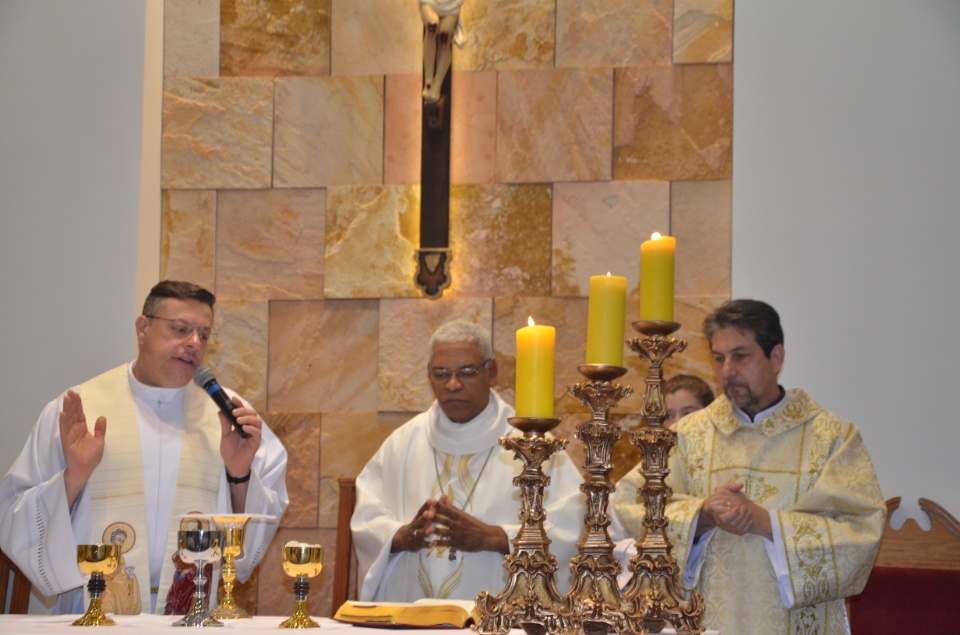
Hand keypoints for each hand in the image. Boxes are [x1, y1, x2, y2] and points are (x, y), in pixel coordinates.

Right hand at [59, 390, 106, 507]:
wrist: (85, 469)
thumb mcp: (100, 441)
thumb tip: (102, 417)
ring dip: (67, 409)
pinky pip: (64, 430)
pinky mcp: (66, 441)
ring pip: (68, 419)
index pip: (79, 414)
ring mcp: (69, 435)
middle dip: (71, 403)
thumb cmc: (91, 457)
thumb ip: (100, 430)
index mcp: (82, 429)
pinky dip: (63, 422)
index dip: (78, 404)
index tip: (76, 394)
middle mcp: (75, 430)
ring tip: (66, 398)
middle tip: (70, 392)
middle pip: (72, 414)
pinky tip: (62, 414)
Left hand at [219, 396, 261, 482]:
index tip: (233, 399)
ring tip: (239, 420)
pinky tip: (244, 428)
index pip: (243, 411)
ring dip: (248, 418)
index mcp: (242, 424)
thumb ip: (225, 424)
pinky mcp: (256, 441)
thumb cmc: (229, 450)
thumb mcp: (225, 435)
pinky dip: (251, 428)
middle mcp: (249, 427)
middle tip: (234, 412)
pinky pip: (257, 432)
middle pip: (252, 413)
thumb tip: (220, 411)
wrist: (232, 464)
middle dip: (244, 410)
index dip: (239, 404)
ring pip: (257, 421)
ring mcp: (254, 434)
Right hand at [392, 500, 437, 552]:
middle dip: (424, 518)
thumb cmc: (417, 526)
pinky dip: (427, 544)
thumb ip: (435, 507)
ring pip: (420, 533)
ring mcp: (416, 535)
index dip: (426, 505)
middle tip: (429, 514)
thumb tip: (445, 496)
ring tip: (431, 529)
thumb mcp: (424, 517)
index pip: (421, 510)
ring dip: (425, 531)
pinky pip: (422, 545)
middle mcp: (416, 526)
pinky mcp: (417, 544)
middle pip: (419, 521)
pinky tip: (434, 543)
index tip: (431, 500)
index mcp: (418, 518)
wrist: (402, 539)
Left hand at [432, 495, 508, 553]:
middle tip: (425, 514)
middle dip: (435, 518)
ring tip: (425, 530)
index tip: (431, 501)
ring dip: (435, 531)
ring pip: (445, 532)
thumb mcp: (466, 516)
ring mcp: (458, 535)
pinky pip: (447, 543)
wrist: (486, 538)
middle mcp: (459, 525)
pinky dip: (439, 543)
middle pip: (445, 521)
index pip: (448, 510)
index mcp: (461, 517)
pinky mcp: (459, 544)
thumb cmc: (475, 525)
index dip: (439, 506)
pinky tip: (432, 543)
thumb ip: (453, 508)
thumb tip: (445, 498)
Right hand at [697, 481, 771, 539]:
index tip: (739, 507)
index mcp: (716, 511)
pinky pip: (740, 531)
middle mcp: (720, 520)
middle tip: (745, 508)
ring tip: (750, 511)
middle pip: (731, 523)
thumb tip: (740, 485)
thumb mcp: (725, 488)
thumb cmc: (723, 497)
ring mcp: (726, 526)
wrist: (722, 507)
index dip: (732, 514)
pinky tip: (751, 519)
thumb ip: (731, 486)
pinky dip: (747, 526)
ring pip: (736, 528)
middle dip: (740, 516)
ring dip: (745, 520)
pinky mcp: (732, 530)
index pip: (723, 517)